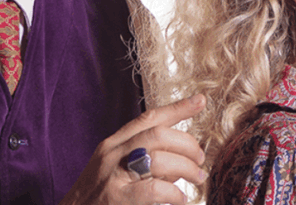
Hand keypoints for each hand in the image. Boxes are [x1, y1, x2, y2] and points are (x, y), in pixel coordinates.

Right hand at [58, 94, 206, 204]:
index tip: (199, 101)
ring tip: (198, 178)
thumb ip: (142, 161)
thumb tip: (179, 159)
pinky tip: (180, 199)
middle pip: (157, 135)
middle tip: (200, 158)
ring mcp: (113, 177)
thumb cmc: (95, 201)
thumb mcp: (114, 172)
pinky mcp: (118, 200)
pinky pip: (155, 189)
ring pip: (159, 158)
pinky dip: (174, 193)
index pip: (147, 119)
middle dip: (186, 143)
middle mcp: (111, 155)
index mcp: (111, 145)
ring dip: (186, 168)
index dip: (176, 108)